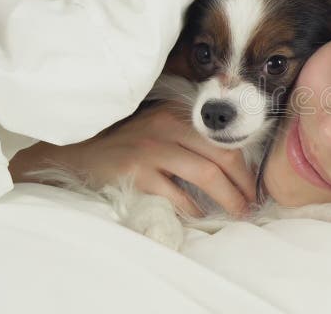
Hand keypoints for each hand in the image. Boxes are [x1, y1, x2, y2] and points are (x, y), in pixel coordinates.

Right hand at [10, 102, 255, 216]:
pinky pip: (176, 194)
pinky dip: (193, 208)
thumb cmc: (125, 144)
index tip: (253, 185)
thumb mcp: (157, 129)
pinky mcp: (136, 171)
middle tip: (250, 204)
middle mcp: (168, 128)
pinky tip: (199, 215)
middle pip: (222, 156)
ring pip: (206, 174)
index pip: (224, 141)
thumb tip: (230, 166)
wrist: (76, 153)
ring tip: (236, 212)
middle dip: (242, 184)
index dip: (245, 166)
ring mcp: (152, 149)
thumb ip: (188, 140)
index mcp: (177, 116)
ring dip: (228, 198)